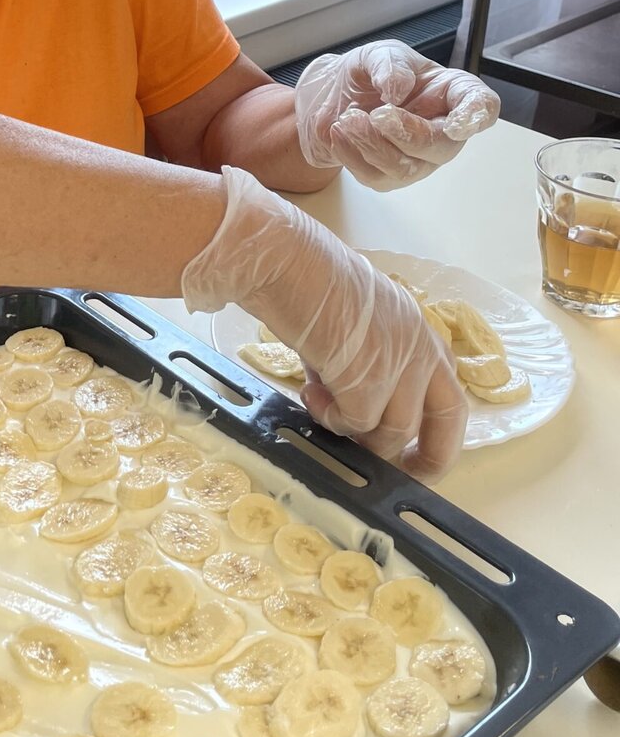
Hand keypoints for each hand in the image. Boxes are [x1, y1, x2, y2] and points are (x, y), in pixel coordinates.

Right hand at [181, 167, 465, 480]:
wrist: (287, 262)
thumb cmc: (308, 281)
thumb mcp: (353, 325)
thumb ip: (364, 365)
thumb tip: (346, 406)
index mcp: (421, 332)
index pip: (449, 395)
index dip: (440, 434)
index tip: (417, 457)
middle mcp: (421, 348)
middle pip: (447, 421)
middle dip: (426, 458)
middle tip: (394, 474)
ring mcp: (399, 366)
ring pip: (393, 432)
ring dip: (354, 431)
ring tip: (318, 401)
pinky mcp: (368, 381)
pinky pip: (354, 424)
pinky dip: (329, 419)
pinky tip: (308, 392)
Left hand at [294, 39, 499, 190]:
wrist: (333, 96)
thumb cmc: (369, 74)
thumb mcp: (378, 54)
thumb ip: (390, 64)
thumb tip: (398, 88)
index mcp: (452, 93)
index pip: (482, 107)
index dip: (477, 116)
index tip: (460, 123)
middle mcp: (443, 129)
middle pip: (442, 146)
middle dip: (408, 133)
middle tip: (377, 113)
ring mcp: (418, 158)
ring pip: (406, 168)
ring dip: (372, 143)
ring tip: (348, 118)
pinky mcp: (388, 176)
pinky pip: (375, 177)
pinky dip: (352, 155)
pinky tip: (340, 133)